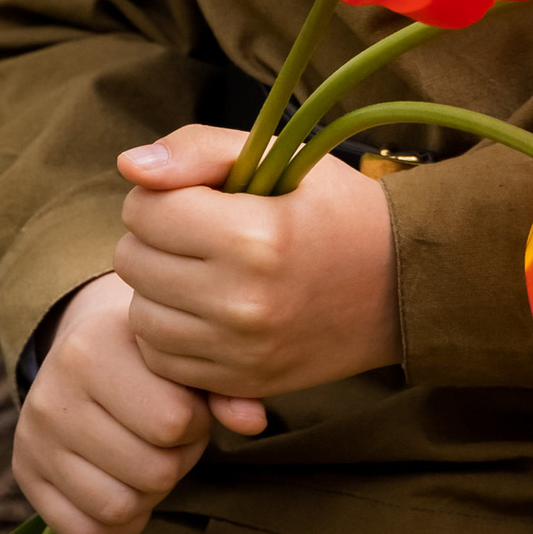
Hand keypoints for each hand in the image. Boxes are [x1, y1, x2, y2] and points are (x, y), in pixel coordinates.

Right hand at [12, 270, 251, 533]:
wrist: (89, 350)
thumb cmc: (150, 359)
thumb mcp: (183, 358)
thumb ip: (225, 388)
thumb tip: (253, 422)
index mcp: (92, 349)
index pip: (172, 422)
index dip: (195, 424)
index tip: (188, 407)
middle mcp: (52, 395)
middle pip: (151, 471)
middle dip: (177, 459)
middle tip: (171, 437)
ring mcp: (33, 440)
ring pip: (119, 506)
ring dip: (150, 491)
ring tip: (149, 455)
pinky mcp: (26, 477)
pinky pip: (85, 533)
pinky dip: (119, 523)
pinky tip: (127, 486)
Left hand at [113, 123, 403, 401]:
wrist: (403, 286)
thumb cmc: (339, 212)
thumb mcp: (284, 159)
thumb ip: (199, 149)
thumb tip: (129, 166)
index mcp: (252, 237)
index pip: (144, 210)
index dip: (165, 194)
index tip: (200, 197)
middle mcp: (241, 302)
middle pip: (133, 261)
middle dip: (157, 238)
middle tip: (204, 234)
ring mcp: (239, 351)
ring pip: (140, 315)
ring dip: (159, 288)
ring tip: (206, 271)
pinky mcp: (240, 383)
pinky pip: (161, 359)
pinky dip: (172, 333)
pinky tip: (207, 310)